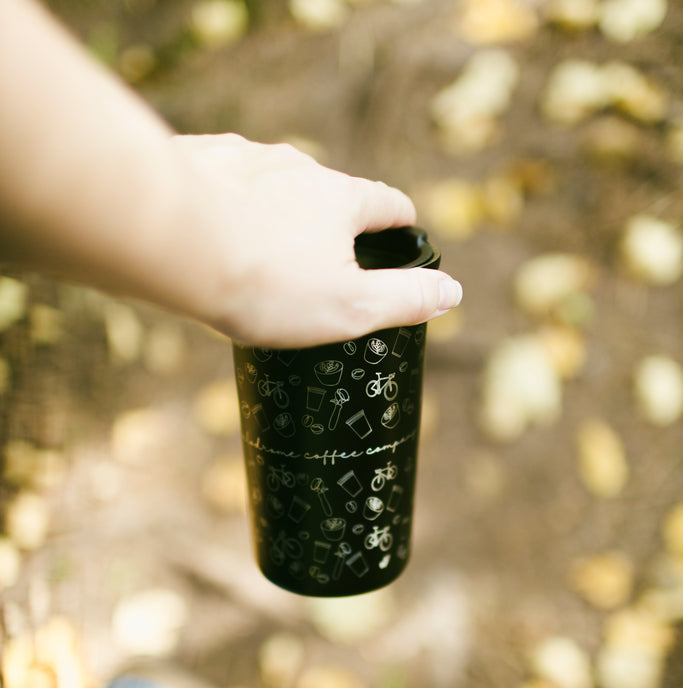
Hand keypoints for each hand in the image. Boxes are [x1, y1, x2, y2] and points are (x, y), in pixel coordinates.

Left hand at [172, 134, 461, 345]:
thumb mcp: (349, 308)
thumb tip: (452, 291)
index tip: (405, 231)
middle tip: (319, 258)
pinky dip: (224, 202)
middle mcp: (296, 166)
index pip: (386, 204)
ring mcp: (244, 158)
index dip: (400, 222)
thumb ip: (404, 299)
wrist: (173, 242)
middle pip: (326, 192)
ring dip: (272, 208)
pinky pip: (219, 180)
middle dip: (328, 221)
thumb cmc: (266, 282)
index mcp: (340, 199)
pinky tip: (208, 230)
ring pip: (270, 183)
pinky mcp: (195, 159)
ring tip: (258, 246)